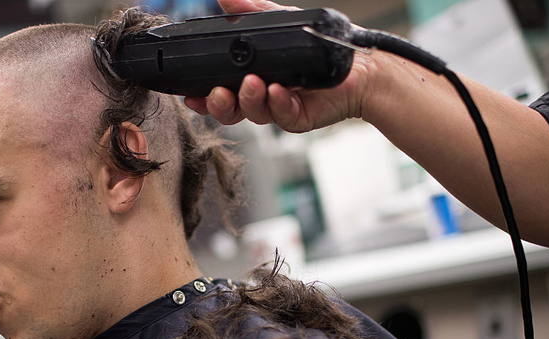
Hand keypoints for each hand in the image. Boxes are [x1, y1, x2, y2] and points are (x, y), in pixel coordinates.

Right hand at [183, 0, 374, 132]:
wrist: (357, 63)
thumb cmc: (316, 44)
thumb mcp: (277, 22)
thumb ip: (249, 12)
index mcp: (250, 79)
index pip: (221, 93)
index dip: (204, 98)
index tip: (191, 96)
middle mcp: (262, 97)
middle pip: (231, 110)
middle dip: (220, 105)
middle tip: (219, 93)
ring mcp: (279, 109)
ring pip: (254, 113)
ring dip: (249, 100)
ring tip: (253, 84)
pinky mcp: (299, 117)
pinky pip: (283, 115)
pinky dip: (278, 103)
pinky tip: (278, 91)